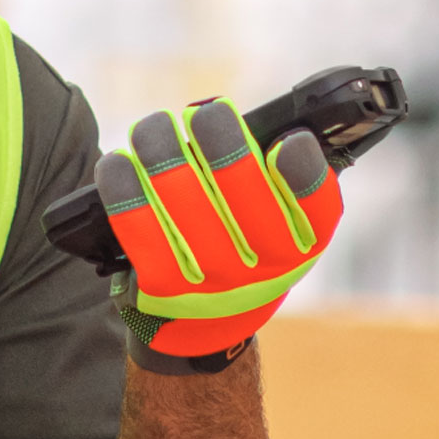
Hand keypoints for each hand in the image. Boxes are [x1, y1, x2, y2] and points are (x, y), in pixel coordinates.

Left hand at [99, 98, 343, 370]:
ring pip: (182, 195)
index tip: (288, 140)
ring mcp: (212, 281)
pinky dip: (124, 186)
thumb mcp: (285, 225)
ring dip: (163, 148)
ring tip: (155, 127)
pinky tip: (120, 162)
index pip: (318, 207)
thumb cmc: (246, 249)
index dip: (304, 171)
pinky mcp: (162, 289)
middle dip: (217, 134)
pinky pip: (138, 226)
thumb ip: (288, 179)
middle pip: (242, 186)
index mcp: (303, 243)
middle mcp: (265, 269)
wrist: (206, 325)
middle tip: (203, 113)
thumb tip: (272, 123)